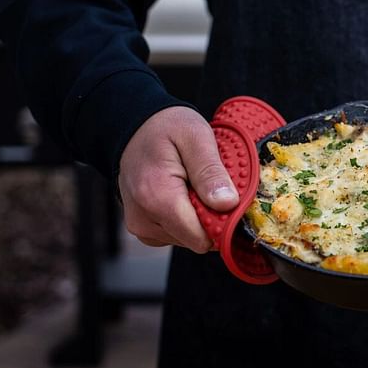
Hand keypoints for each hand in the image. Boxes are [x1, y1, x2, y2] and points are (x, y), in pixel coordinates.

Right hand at [118, 106, 238, 252]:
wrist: (138, 127)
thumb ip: (210, 172)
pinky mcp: (143, 228)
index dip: (222, 222)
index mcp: (157, 197)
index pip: (200, 237)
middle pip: (195, 240)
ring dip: (199, 216)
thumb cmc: (167, 128)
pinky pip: (176, 234)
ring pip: (188, 239)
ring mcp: (140, 226)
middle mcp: (143, 218)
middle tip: (209, 185)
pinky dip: (187, 217)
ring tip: (194, 185)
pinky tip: (184, 193)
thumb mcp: (196, 138)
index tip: (230, 199)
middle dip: (211, 216)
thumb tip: (228, 204)